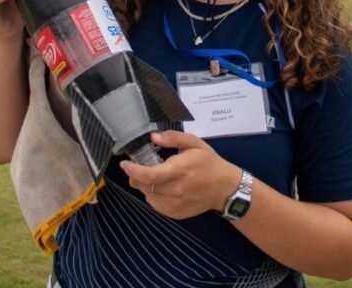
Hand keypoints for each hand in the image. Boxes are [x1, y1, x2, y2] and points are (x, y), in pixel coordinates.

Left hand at [120, 130, 240, 219]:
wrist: (226, 189)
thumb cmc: (209, 163)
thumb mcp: (195, 143)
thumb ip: (173, 138)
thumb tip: (153, 137)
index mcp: (179, 171)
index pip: (149, 175)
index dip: (133, 170)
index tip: (124, 164)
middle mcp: (175, 190)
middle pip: (144, 186)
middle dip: (135, 176)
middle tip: (138, 168)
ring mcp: (175, 204)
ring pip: (147, 196)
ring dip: (144, 186)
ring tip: (154, 177)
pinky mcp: (176, 214)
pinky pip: (155, 205)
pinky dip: (152, 195)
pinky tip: (162, 188)